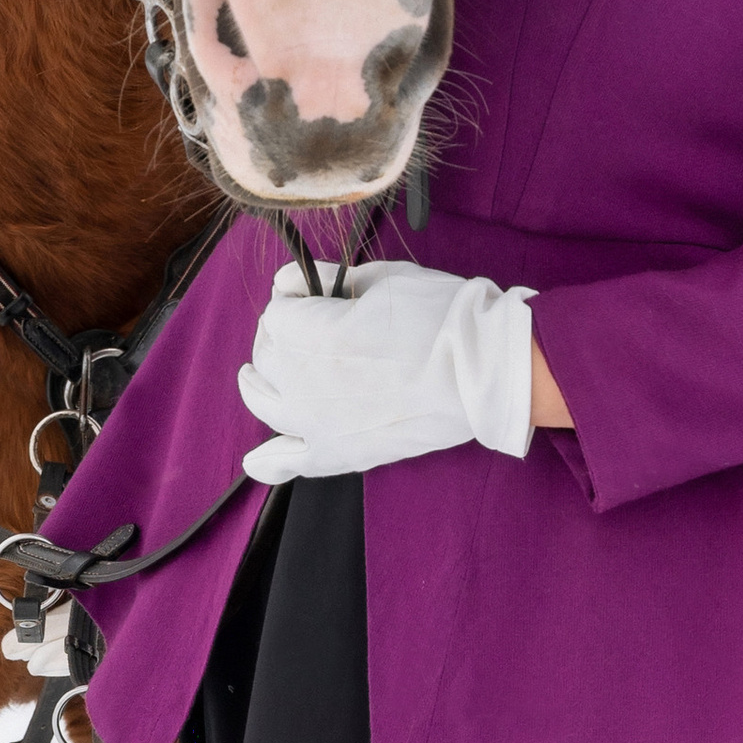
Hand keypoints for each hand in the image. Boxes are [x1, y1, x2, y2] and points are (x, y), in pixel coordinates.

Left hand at [239, 260, 537, 484]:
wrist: (485, 369)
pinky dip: (268, 462)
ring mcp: (320, 423)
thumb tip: (286, 282)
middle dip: (279, 334)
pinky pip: (289, 463)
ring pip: (263, 401)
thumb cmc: (442, 317)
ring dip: (259, 383)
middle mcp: (308, 381)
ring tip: (262, 375)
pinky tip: (257, 458)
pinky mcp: (340, 453)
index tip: (308, 295)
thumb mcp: (385, 280)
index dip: (290, 299)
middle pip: (267, 354)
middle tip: (306, 326)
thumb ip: (327, 279)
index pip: (275, 313)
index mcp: (318, 335)